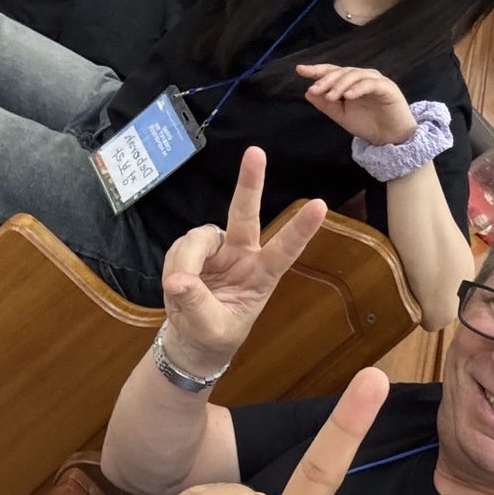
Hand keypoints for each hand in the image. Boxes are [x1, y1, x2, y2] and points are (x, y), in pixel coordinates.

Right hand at [159, 145, 326, 373]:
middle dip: (250, 183)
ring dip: (185, 260)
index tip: (320, 205)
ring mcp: (217, 249)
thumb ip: (196, 305)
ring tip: (179, 288)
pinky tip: (176, 285)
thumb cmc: (214, 336)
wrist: (191, 341)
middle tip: (256, 153)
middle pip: (244, 214)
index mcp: (262, 276)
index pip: (285, 249)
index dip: (301, 229)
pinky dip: (173, 266)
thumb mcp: (210, 329)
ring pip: (198, 237)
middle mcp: (242, 254)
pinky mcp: (194, 250)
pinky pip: (179, 247)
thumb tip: (179, 281)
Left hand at [299, 64, 415, 144]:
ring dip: (340, 85)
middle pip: (342, 71)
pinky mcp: (387, 88)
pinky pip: (370, 84)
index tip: (300, 70)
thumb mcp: (341, 116)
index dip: (317, 70)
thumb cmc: (368, 125)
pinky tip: (348, 96)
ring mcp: (375, 81)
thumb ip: (326, 105)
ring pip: (354, 75)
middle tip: (315, 89)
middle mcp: (362, 77)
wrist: (390, 138)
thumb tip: (308, 92)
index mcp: (351, 82)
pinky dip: (358, 88)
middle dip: (326, 79)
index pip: (332, 72)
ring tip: (330, 96)